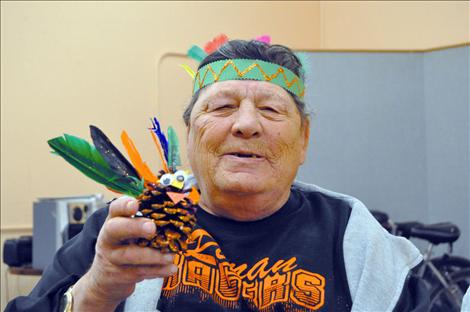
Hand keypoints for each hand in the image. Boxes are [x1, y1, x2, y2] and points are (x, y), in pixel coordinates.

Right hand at [72, 196, 176, 311]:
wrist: (106, 278)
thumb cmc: (124, 245)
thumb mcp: (129, 231)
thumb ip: (146, 219)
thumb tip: (175, 208)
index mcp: (114, 221)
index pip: (115, 209)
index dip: (124, 205)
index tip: (135, 204)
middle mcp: (109, 238)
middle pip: (116, 229)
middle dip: (134, 227)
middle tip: (152, 228)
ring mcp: (112, 257)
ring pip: (130, 255)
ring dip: (153, 255)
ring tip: (171, 256)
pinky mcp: (119, 275)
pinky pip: (140, 272)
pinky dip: (158, 270)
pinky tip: (171, 268)